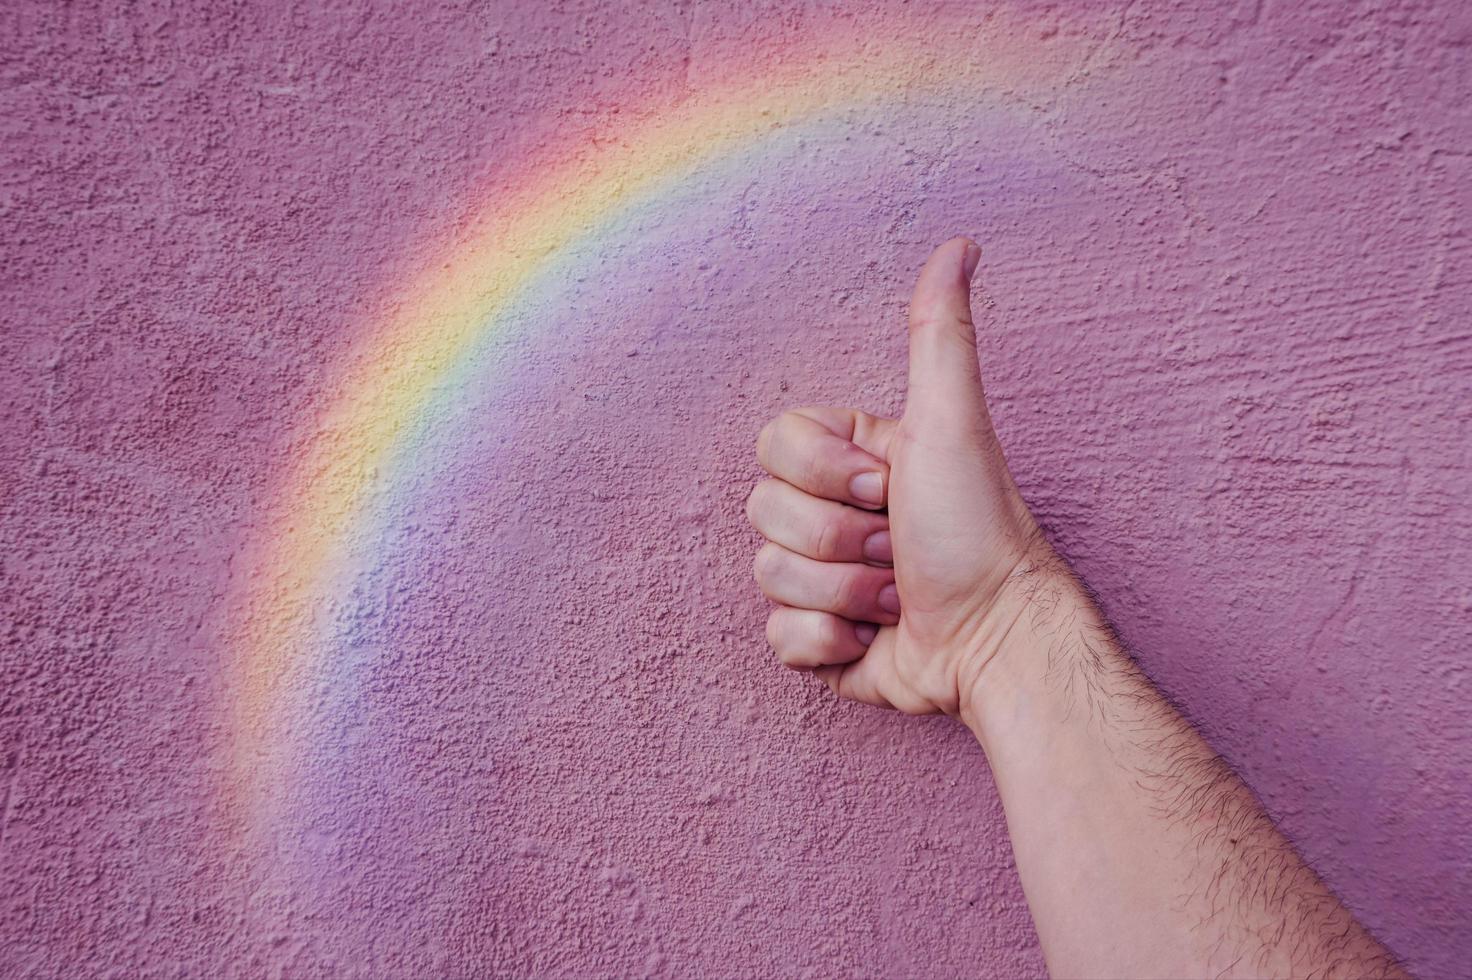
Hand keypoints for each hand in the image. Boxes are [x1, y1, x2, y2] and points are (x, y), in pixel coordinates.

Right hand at [746, 238, 1050, 716]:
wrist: (993, 639)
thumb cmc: (978, 529)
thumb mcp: (951, 421)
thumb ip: (939, 333)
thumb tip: (960, 244)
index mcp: (853, 459)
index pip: (774, 447)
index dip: (825, 474)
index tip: (888, 485)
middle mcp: (834, 514)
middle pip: (764, 512)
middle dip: (839, 537)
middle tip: (899, 544)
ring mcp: (824, 578)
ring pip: (768, 574)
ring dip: (842, 591)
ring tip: (898, 595)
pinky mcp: (820, 642)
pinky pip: (777, 637)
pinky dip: (828, 643)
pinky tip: (874, 637)